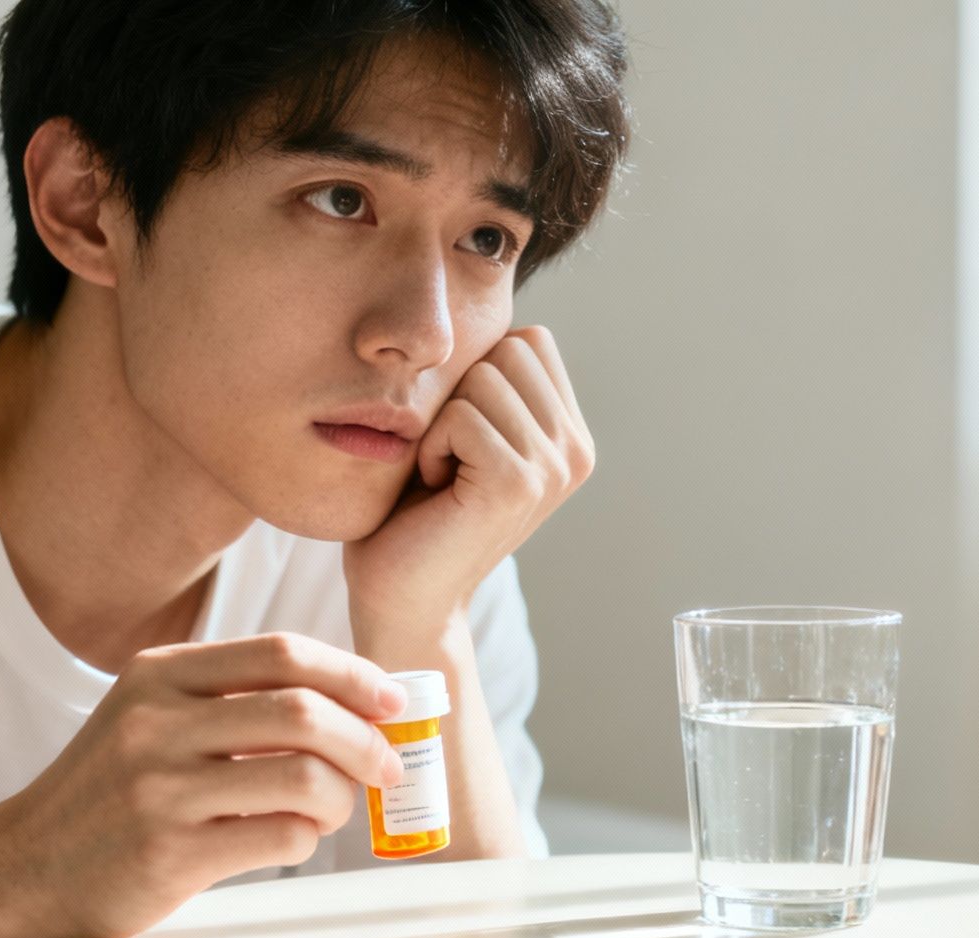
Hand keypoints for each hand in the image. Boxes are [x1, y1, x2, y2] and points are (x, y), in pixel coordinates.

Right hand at [0, 633, 407, 937]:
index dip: (353, 674)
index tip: (391, 701)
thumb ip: (230, 698)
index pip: (282, 652)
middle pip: (303, 711)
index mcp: (159, 674)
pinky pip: (282, 836)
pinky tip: (293, 838)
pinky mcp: (171, 854)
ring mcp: (160, 789)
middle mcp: (156, 722)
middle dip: (365, 739)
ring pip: (303, 776)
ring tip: (333, 809)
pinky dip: (308, 838)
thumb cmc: (111, 792)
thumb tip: (352, 700)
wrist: (26, 868)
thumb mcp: (150, 717)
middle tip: (386, 765)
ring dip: (341, 796)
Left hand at [343, 326, 593, 635]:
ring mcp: (554, 469)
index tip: (461, 438)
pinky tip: (433, 489)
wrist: (403, 597)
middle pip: (508, 349)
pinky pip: (461, 416)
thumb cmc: (415, 512)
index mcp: (570, 434)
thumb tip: (478, 298)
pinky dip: (431, 447)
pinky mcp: (519, 484)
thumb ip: (494, 382)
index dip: (478, 375)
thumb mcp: (466, 432)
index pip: (529, 339)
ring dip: (441, 423)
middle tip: (448, 457)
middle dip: (459, 394)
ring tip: (441, 475)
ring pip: (483, 378)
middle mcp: (575, 451)